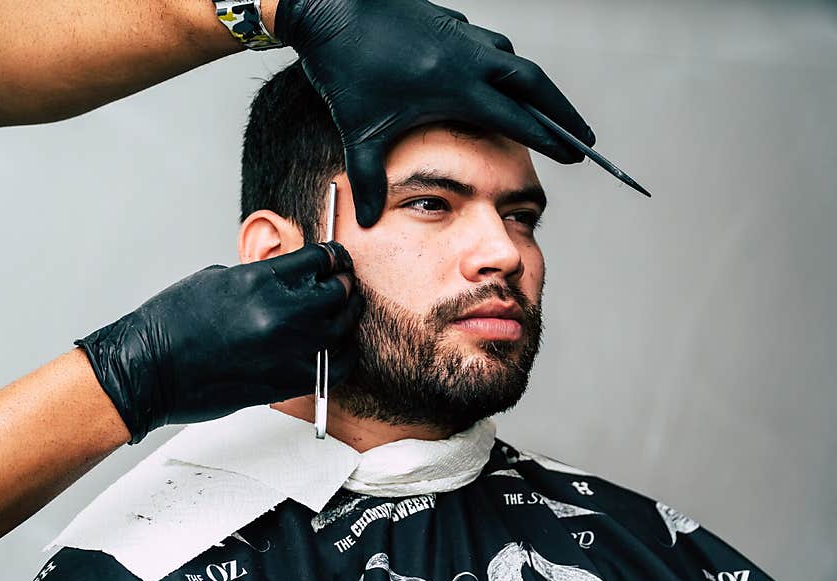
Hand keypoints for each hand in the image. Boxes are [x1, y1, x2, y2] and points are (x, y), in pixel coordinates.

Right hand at [76, 242, 361, 442]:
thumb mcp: (217, 280)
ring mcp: (287, 350)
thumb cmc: (172, 324)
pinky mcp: (288, 382)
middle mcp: (280, 313)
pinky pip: (336, 366)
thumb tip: (288, 279)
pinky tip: (341, 348)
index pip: (319, 259)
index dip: (334, 257)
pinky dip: (344, 354)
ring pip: (342, 328)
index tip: (337, 259)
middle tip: (345, 284)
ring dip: (348, 316)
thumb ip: (260, 277)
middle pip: (337, 292)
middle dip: (344, 284)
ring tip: (347, 311)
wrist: (149, 370)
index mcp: (259, 279)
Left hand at [274, 0, 594, 226]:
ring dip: (534, 86)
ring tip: (547, 112)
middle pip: (534, 84)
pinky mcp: (448, 22)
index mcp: (456, 86)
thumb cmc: (344, 69)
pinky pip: (488, 44)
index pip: (518, 117)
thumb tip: (367, 220)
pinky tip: (496, 77)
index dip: (551, 137)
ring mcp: (460, 35)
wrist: (331, 4)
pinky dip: (503, 64)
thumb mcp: (360, 130)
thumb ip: (368, 178)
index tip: (577, 155)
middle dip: (564, 112)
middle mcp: (468, 57)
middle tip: (587, 138)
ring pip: (512, 59)